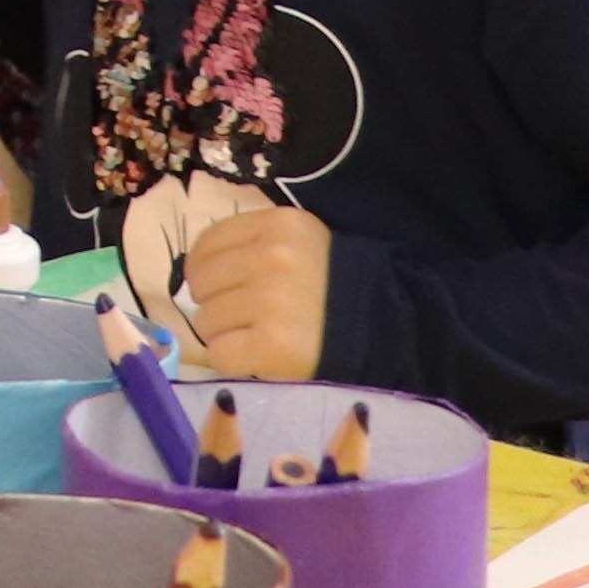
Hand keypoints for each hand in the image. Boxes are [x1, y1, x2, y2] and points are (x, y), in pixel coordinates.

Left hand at [174, 202, 328, 381]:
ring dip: (225, 336)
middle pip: (201, 284)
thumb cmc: (338, 290)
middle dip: (216, 304)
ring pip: (206, 322)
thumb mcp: (302, 246)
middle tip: (245, 319)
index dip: (204, 270)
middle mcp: (273, 257)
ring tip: (258, 338)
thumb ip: (255, 245)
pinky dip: (232, 361)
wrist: (392, 333)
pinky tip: (258, 359)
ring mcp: (271, 302)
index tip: (218, 288)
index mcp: (280, 226)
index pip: (208, 243)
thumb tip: (196, 271)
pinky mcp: (271, 346)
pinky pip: (219, 354)